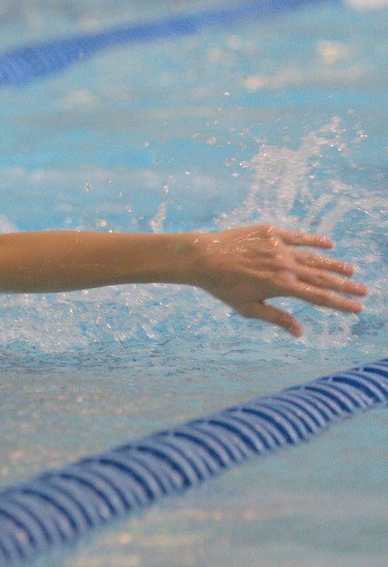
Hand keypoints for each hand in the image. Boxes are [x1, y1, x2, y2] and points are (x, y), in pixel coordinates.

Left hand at [190, 225, 366, 336]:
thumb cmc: (222, 287)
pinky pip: (298, 237)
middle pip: (322, 277)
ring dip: (334, 264)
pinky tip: (328, 245)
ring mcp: (279, 248)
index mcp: (282, 286)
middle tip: (363, 290)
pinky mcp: (270, 233)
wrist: (203, 257)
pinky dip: (314, 241)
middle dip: (345, 285)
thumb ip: (277, 318)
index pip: (319, 297)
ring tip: (351, 270)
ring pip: (313, 257)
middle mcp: (285, 266)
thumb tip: (300, 333)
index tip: (357, 308)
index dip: (340, 303)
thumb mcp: (248, 308)